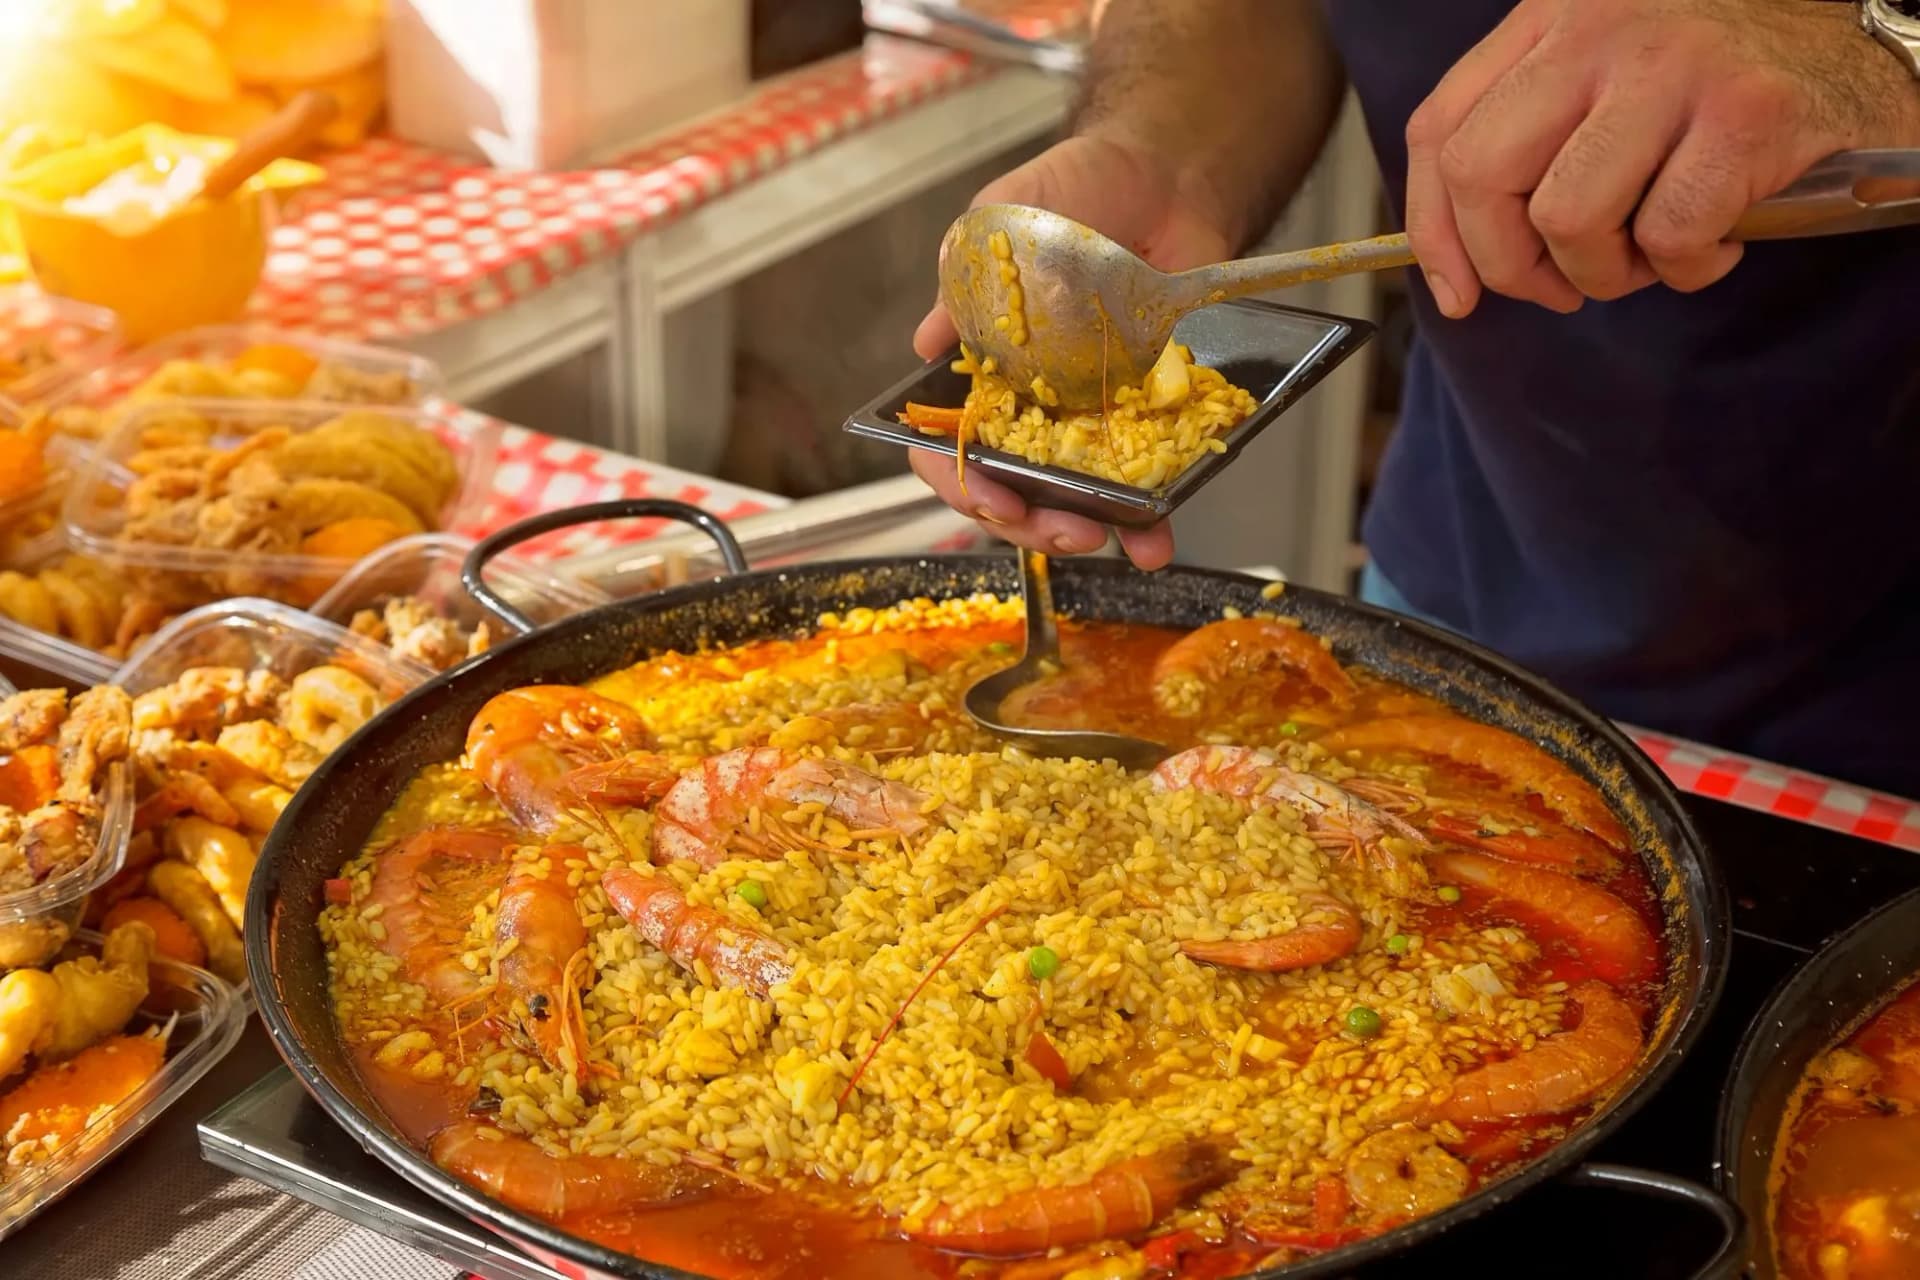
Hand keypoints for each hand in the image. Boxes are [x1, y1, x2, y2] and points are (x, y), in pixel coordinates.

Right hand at [909, 134, 1232, 569]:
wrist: (1165, 173)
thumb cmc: (1072, 191)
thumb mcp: (999, 219)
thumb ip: (962, 283)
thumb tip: (925, 345)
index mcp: (982, 371)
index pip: (949, 447)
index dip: (961, 483)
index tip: (992, 495)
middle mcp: (1029, 406)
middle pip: (1011, 489)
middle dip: (1031, 522)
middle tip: (1065, 527)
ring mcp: (1088, 417)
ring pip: (1075, 498)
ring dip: (1090, 532)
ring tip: (1115, 540)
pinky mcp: (1148, 416)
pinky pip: (1144, 480)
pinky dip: (1151, 516)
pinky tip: (1159, 535)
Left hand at [1404, 0, 1919, 315]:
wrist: (1858, 54)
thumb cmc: (1716, 87)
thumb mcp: (1602, 84)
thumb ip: (1527, 145)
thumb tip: (1458, 271)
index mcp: (1551, 19)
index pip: (1440, 130)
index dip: (1433, 229)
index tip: (1458, 291)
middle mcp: (1600, 29)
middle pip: (1482, 175)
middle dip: (1508, 263)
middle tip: (1558, 286)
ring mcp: (1672, 66)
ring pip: (1566, 216)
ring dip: (1603, 272)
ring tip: (1648, 256)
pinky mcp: (1744, 112)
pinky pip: (1668, 234)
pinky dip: (1687, 266)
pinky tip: (1718, 240)